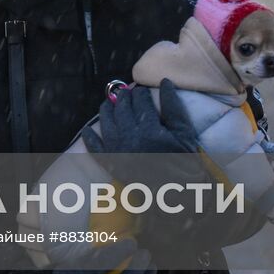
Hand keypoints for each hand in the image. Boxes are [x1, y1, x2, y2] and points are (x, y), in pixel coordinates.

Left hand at [83, 80, 198, 155]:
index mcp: (150, 130)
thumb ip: (173, 106)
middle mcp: (130, 138)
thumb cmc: (184, 161)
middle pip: (122, 109)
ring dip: (107, 109)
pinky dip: (90, 138)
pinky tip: (88, 129)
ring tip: (110, 103)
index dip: (141, 93)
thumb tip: (165, 81)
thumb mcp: (184, 133)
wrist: (177, 192)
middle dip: (124, 97)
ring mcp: (118, 151)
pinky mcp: (111, 163)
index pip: (141, 102)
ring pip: (106, 122)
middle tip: (126, 92)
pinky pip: (95, 148)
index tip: (141, 90)